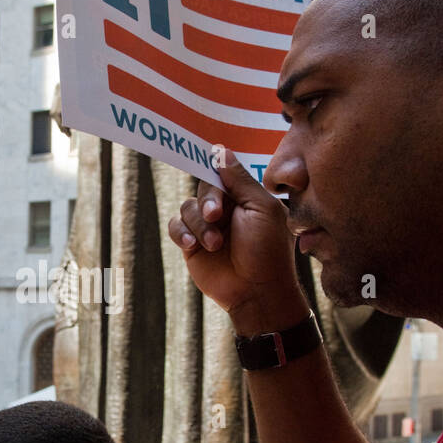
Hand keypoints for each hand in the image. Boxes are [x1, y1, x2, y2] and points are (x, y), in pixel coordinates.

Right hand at [167, 153, 307, 333]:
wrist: (256, 291)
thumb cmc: (266, 250)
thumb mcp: (260, 208)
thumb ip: (239, 179)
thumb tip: (221, 150)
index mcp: (246, 197)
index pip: (223, 174)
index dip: (215, 173)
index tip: (209, 168)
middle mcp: (226, 209)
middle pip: (203, 188)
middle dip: (208, 200)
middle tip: (216, 215)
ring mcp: (208, 227)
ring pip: (188, 207)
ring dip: (199, 223)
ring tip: (214, 244)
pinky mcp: (192, 245)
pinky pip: (176, 226)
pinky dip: (182, 232)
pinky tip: (194, 245)